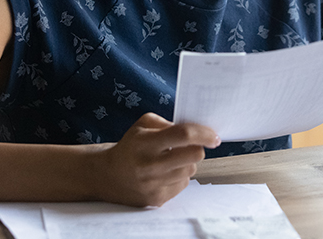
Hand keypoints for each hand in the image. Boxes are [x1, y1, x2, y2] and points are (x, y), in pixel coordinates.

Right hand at [91, 113, 220, 206]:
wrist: (108, 176)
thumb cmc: (130, 146)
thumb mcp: (142, 125)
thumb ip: (168, 123)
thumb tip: (194, 131)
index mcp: (147, 143)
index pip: (183, 135)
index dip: (203, 134)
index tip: (214, 136)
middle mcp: (150, 165)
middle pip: (194, 156)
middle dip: (198, 148)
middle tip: (192, 146)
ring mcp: (154, 185)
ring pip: (191, 170)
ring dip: (187, 163)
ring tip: (172, 160)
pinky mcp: (156, 199)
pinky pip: (182, 184)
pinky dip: (179, 177)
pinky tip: (165, 173)